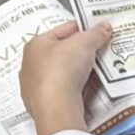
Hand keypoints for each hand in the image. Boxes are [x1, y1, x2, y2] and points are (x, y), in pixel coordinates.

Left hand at [19, 19, 115, 134]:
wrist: (56, 107)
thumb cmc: (61, 70)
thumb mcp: (84, 43)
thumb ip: (95, 34)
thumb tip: (104, 27)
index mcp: (35, 45)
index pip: (61, 31)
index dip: (80, 29)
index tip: (94, 30)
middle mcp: (30, 66)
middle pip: (60, 54)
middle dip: (79, 52)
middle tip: (98, 50)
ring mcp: (34, 88)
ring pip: (60, 75)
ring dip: (76, 72)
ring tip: (95, 71)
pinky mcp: (43, 106)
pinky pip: (61, 93)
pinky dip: (73, 90)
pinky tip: (85, 90)